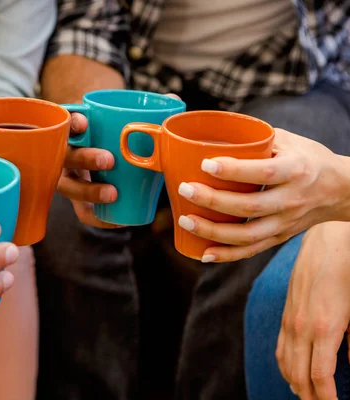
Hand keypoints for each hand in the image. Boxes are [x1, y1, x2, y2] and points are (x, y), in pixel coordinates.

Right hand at [59, 93, 180, 228]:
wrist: (101, 152)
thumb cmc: (114, 134)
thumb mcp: (124, 120)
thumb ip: (147, 111)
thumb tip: (174, 98)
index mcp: (74, 130)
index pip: (64, 122)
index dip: (70, 122)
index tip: (84, 123)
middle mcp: (65, 153)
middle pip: (65, 157)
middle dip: (84, 158)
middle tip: (109, 160)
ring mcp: (69, 178)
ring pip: (69, 187)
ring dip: (89, 191)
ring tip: (113, 194)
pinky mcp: (78, 200)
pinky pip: (83, 213)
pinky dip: (99, 218)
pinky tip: (118, 221)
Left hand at [176, 129, 349, 261]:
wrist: (341, 190)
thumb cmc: (307, 159)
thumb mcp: (287, 141)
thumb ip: (254, 139)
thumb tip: (211, 133)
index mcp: (295, 170)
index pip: (262, 172)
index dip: (233, 170)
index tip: (205, 164)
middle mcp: (291, 199)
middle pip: (249, 206)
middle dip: (212, 200)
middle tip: (185, 189)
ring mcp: (285, 223)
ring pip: (247, 235)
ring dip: (212, 231)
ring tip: (185, 220)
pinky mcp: (279, 237)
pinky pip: (251, 251)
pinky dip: (227, 255)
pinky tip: (204, 254)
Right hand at [277, 222, 349, 399]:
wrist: (327, 242)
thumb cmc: (349, 272)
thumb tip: (349, 366)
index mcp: (324, 328)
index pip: (319, 377)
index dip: (326, 399)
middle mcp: (302, 327)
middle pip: (299, 376)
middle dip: (309, 397)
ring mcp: (290, 320)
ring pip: (285, 364)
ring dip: (295, 384)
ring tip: (307, 397)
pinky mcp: (286, 313)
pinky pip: (280, 347)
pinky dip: (284, 367)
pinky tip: (292, 375)